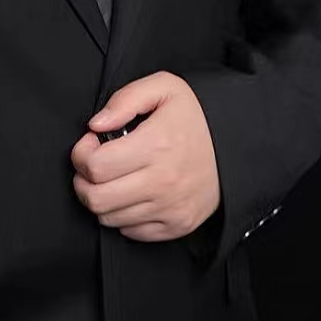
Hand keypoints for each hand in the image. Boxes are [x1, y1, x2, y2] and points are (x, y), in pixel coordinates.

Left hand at [70, 71, 219, 242]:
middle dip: (83, 181)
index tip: (91, 143)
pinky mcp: (177, 225)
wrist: (238, 145)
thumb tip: (96, 125)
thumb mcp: (165, 87)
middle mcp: (162, 181)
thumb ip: (125, 99)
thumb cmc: (197, 116)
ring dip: (102, 199)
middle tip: (93, 166)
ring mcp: (170, 207)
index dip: (81, 154)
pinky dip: (123, 216)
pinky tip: (132, 194)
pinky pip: (131, 232)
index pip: (94, 166)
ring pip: (109, 218)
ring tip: (113, 179)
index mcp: (156, 145)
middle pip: (96, 198)